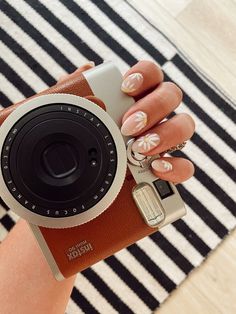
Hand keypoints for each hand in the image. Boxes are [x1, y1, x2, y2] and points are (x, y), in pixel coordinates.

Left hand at [59, 60, 194, 183]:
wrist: (90, 182)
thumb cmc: (88, 142)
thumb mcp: (78, 117)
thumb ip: (79, 92)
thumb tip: (84, 70)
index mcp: (137, 98)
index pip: (152, 74)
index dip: (144, 75)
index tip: (125, 86)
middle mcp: (156, 116)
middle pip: (171, 95)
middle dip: (152, 108)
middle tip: (128, 125)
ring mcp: (165, 141)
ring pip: (185, 125)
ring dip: (165, 134)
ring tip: (139, 148)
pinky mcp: (170, 168)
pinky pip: (186, 166)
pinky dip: (175, 167)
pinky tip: (157, 168)